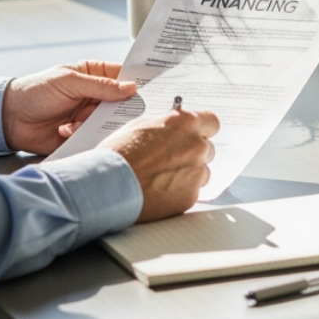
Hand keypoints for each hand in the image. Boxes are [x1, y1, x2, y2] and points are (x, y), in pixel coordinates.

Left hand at [1, 60, 137, 154]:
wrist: (9, 119)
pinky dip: (82, 135)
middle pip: (122, 103)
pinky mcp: (82, 136)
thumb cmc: (36, 91)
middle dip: (119, 109)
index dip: (138, 82)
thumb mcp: (69, 82)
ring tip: (76, 121)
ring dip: (95, 123)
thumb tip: (131, 88)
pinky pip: (95, 138)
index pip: (123, 76)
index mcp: (95, 75)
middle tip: (115, 111)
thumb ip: (101, 86)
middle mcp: (96, 96)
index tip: (153, 89)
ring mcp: (89, 116)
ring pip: (110, 122)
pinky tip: (64, 130)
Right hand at [99, 108, 219, 221]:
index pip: (212, 122)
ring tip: (162, 178)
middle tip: (171, 161)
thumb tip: (172, 129)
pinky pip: (192, 193)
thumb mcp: (140, 126)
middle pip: (207, 149)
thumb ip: (165, 126)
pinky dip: (179, 193)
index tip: (197, 135)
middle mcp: (196, 146)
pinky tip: (159, 192)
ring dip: (188, 175)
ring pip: (202, 173)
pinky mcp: (190, 196)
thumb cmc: (117, 154)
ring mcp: (196, 173)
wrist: (107, 185)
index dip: (203, 130)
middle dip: (193, 154)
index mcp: (185, 124)